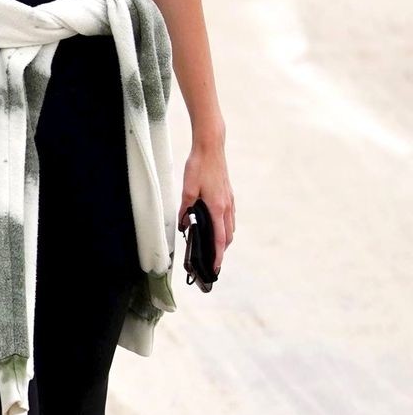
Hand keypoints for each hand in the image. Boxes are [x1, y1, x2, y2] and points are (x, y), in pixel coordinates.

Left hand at [177, 143, 233, 270]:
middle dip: (221, 250)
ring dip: (224, 239)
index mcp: (217, 207)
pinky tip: (216, 226)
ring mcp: (230, 200)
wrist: (211, 147)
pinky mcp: (229, 195)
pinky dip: (225, 227)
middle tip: (212, 261)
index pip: (219, 238)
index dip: (218, 255)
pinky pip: (230, 217)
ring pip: (230, 227)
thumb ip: (186, 209)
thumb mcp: (187, 189)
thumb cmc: (199, 166)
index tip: (215, 267)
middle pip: (228, 236)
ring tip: (213, 247)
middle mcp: (227, 206)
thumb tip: (184, 225)